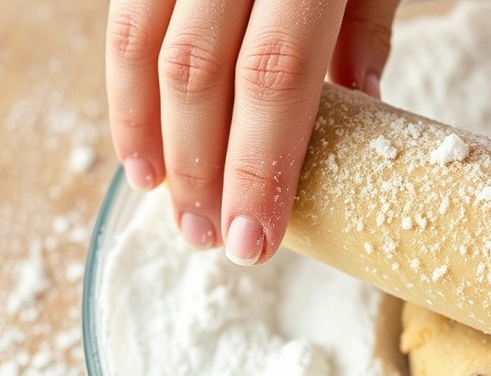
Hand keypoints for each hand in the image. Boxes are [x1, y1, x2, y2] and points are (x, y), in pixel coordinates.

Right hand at [106, 0, 399, 264]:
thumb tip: (359, 99)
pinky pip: (124, 20)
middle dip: (202, 169)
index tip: (256, 239)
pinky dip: (127, 89)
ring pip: (148, 49)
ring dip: (156, 141)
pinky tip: (143, 149)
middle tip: (213, 238)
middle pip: (201, 74)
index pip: (276, 75)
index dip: (259, 165)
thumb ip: (365, 28)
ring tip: (179, 209)